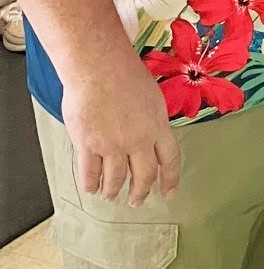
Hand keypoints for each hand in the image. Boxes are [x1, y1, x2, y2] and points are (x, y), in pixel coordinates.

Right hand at [62, 58, 178, 207]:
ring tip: (110, 195)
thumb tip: (152, 137)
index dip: (170, 179)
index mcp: (158, 126)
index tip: (168, 193)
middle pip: (144, 176)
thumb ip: (153, 121)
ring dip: (113, 191)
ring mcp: (112, 144)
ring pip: (115, 179)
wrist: (99, 67)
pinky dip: (91, 184)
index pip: (170, 160)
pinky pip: (90, 174)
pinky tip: (91, 187)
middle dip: (140, 192)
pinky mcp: (88, 145)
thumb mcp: (153, 97)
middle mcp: (138, 140)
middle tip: (136, 200)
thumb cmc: (125, 75)